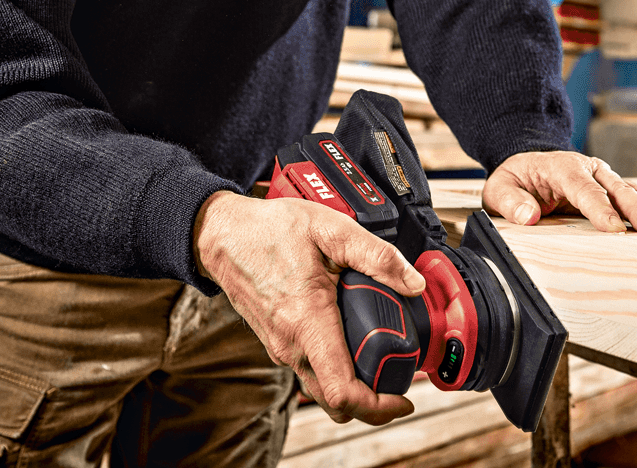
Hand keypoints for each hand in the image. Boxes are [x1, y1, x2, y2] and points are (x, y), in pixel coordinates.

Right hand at [194, 191, 422, 424]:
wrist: (223, 236)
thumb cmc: (270, 231)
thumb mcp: (332, 229)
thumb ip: (377, 255)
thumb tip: (414, 283)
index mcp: (307, 322)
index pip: (341, 390)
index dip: (378, 406)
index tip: (404, 400)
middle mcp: (291, 345)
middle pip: (335, 401)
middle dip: (374, 401)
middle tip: (402, 377)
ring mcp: (281, 348)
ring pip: (324, 386)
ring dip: (356, 384)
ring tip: (384, 356)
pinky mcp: (279, 343)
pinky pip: (313, 369)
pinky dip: (338, 367)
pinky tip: (356, 338)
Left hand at [482, 151, 636, 233]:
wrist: (526, 163)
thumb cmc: (515, 179)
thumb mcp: (499, 188)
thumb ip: (510, 201)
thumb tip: (528, 215)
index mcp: (561, 166)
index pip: (584, 188)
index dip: (600, 209)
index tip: (614, 229)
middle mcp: (587, 168)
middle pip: (616, 188)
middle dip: (636, 210)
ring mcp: (602, 176)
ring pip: (630, 190)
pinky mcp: (609, 187)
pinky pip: (634, 195)